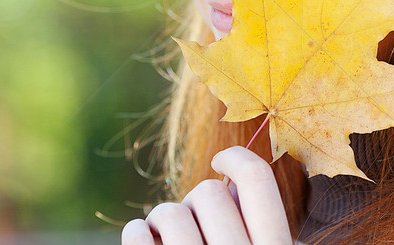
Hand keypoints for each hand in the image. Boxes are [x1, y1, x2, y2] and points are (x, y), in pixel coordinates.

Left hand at [121, 146, 291, 244]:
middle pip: (210, 192)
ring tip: (167, 237)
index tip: (218, 160)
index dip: (235, 156)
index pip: (257, 178)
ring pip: (172, 213)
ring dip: (163, 218)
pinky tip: (144, 240)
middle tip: (193, 222)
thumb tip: (232, 177)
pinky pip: (138, 235)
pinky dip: (136, 233)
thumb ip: (256, 224)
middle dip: (195, 200)